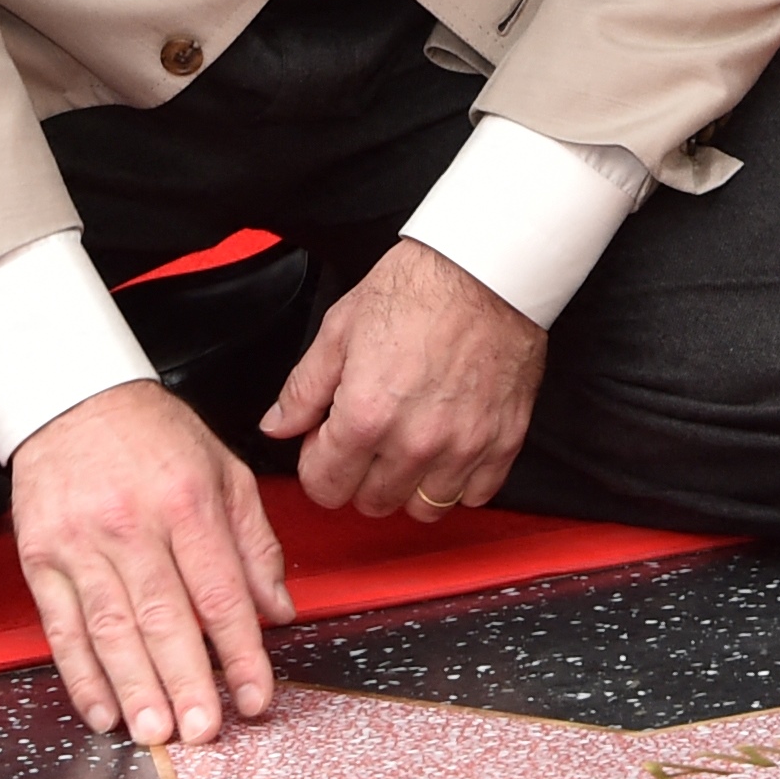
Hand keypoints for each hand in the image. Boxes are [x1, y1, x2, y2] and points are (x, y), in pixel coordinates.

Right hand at [9, 381, 293, 744]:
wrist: (70, 395)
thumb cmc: (152, 434)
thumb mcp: (223, 469)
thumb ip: (254, 543)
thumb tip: (277, 611)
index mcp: (186, 502)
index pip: (219, 591)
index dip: (240, 652)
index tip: (254, 697)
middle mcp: (131, 524)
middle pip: (163, 617)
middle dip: (186, 681)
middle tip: (203, 731)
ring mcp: (80, 543)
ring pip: (110, 628)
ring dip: (134, 688)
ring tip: (154, 732)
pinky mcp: (40, 556)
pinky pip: (61, 626)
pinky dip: (80, 674)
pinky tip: (101, 709)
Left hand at [262, 239, 545, 521]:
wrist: (488, 269)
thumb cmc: (419, 289)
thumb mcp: (340, 328)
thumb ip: (303, 388)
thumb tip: (278, 426)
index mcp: (365, 415)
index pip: (324, 487)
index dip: (318, 464)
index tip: (328, 443)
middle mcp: (414, 442)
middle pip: (372, 503)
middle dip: (359, 477)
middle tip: (369, 437)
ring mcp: (462, 447)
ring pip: (423, 509)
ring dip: (408, 485)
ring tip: (408, 447)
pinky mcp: (501, 442)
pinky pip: (474, 496)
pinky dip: (458, 483)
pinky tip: (447, 449)